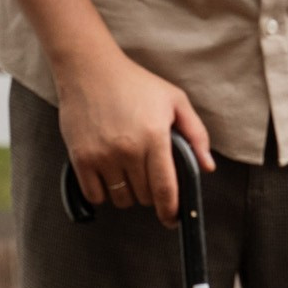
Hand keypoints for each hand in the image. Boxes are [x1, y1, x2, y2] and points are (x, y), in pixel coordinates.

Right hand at [53, 35, 213, 222]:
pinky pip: (94, 195)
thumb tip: (207, 167)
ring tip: (129, 174)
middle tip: (148, 176)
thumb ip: (196, 134)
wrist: (89, 68)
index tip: (172, 219)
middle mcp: (128, 150)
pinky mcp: (80, 157)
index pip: (165, 189)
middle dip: (150, 194)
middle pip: (144, 197)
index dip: (171, 211)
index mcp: (154, 137)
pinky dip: (103, 193)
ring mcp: (102, 155)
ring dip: (128, 194)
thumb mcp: (175, 100)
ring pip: (121, 199)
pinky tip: (109, 177)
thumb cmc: (134, 83)